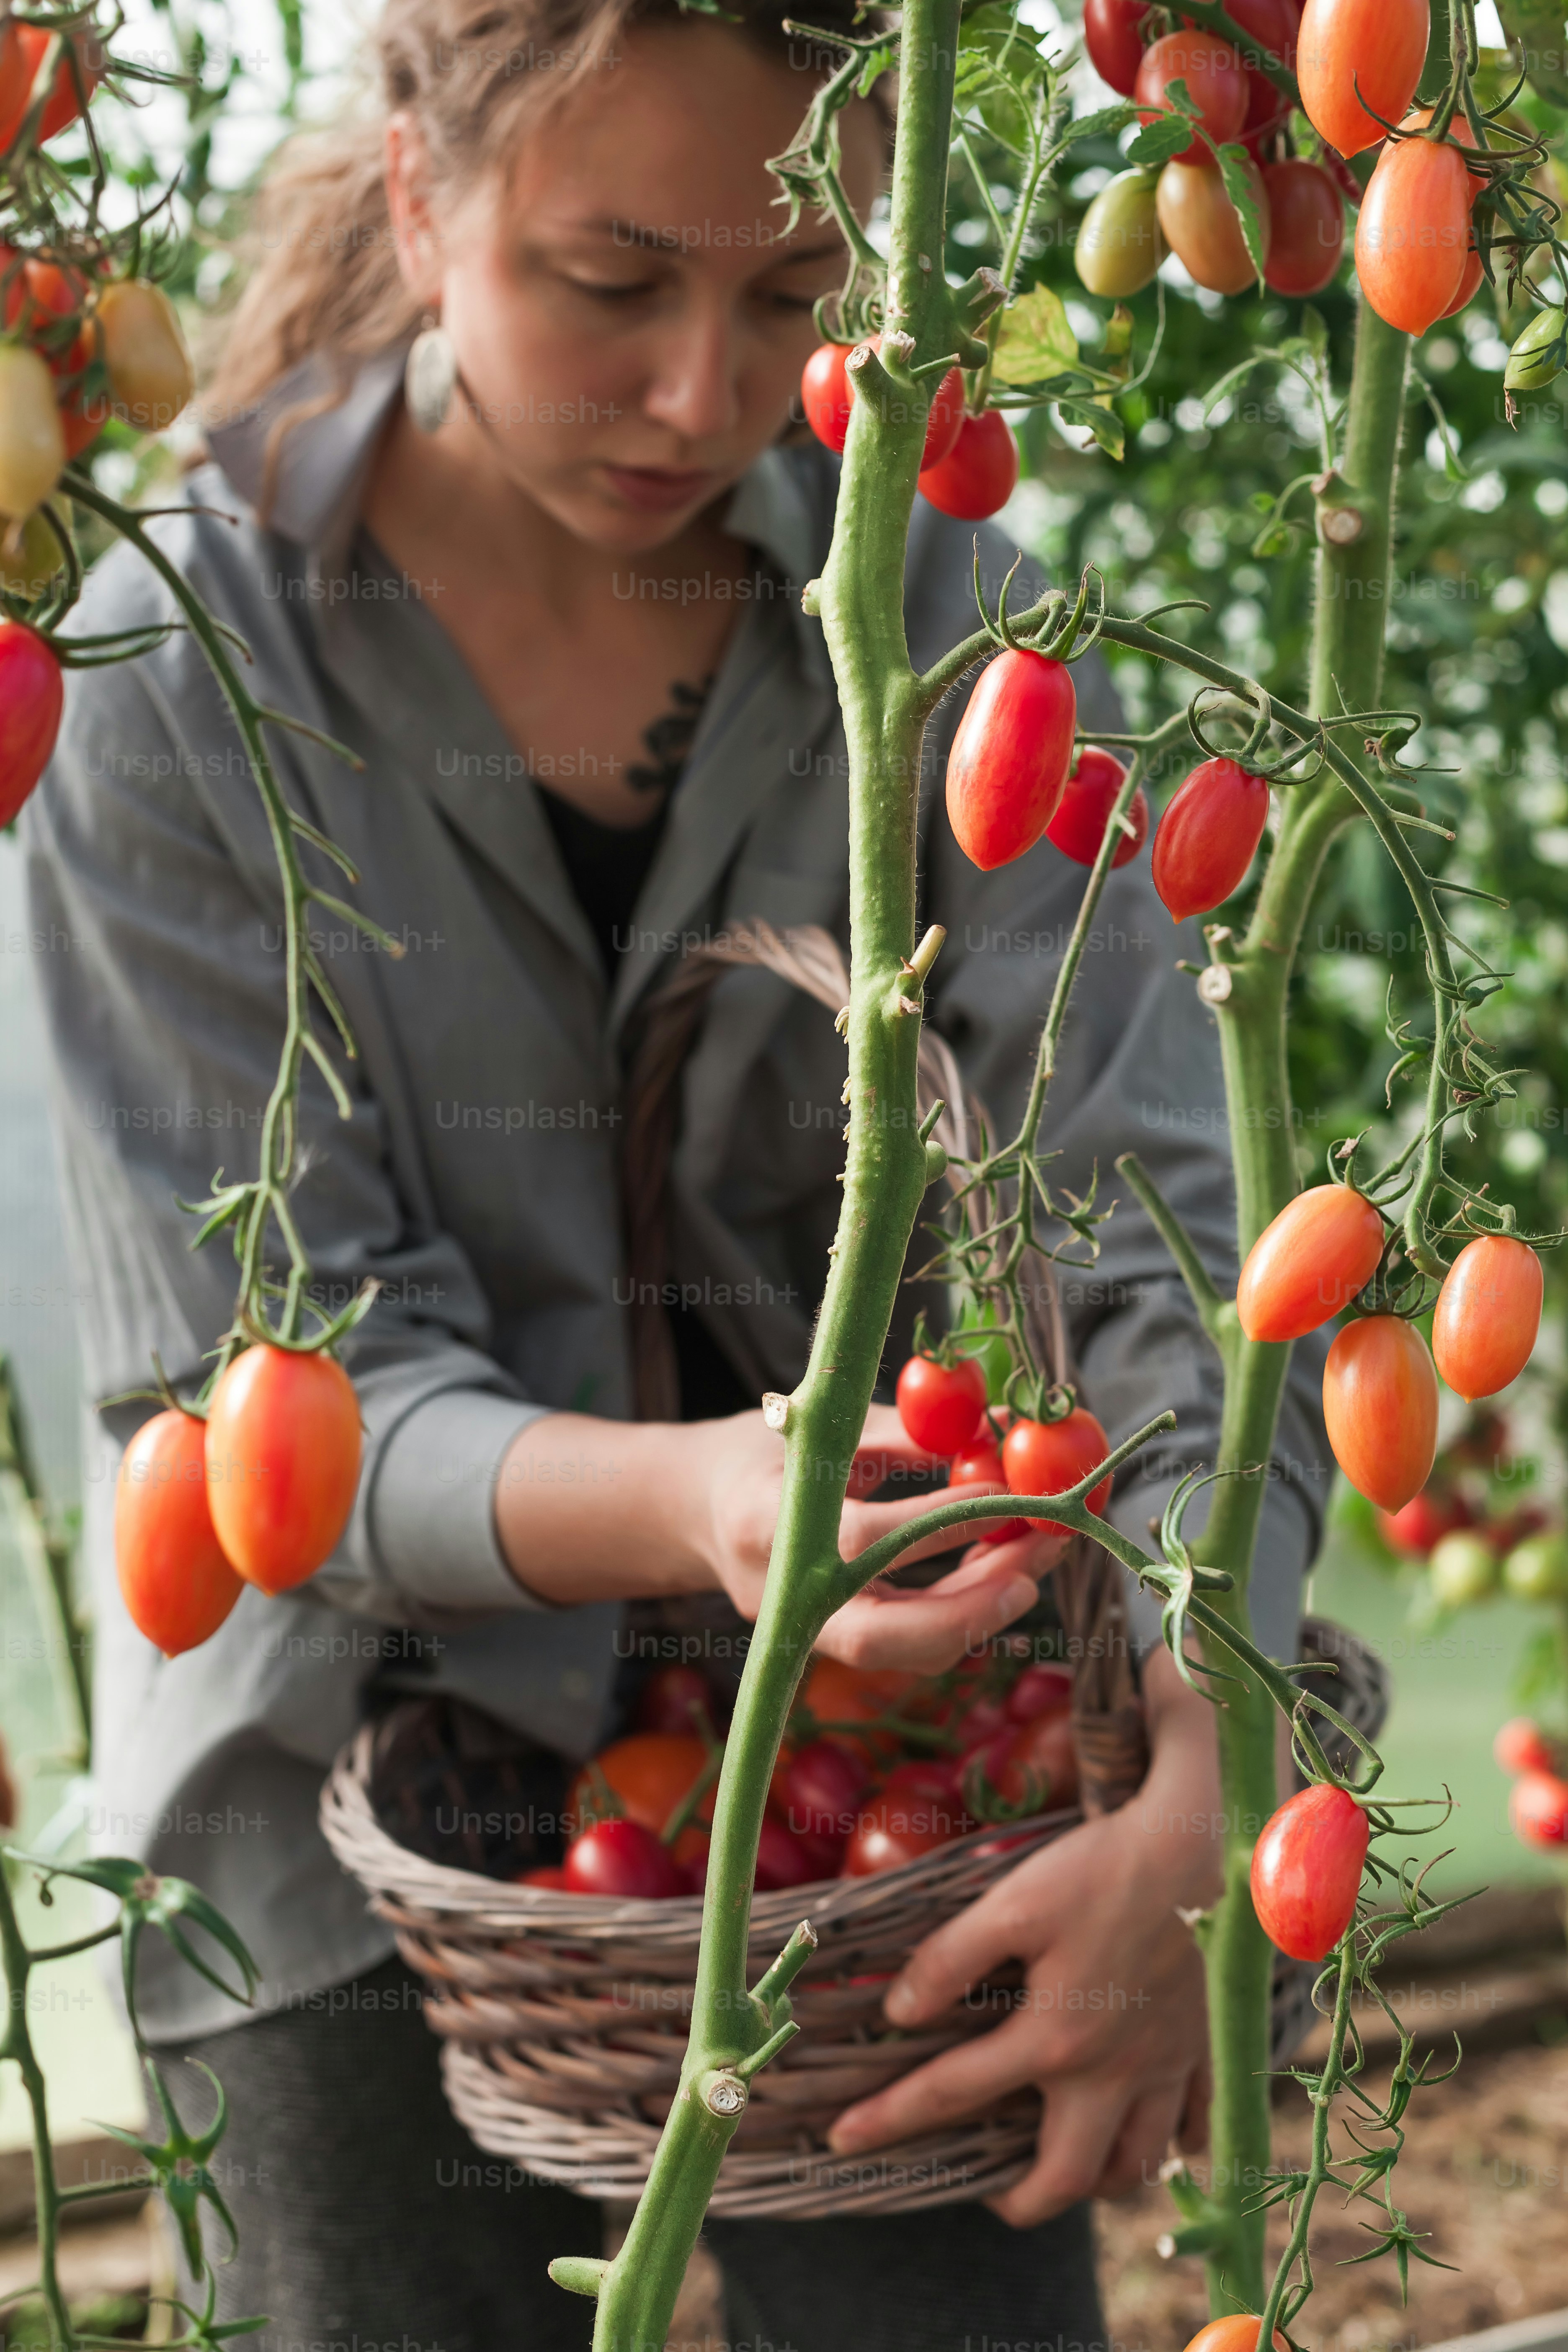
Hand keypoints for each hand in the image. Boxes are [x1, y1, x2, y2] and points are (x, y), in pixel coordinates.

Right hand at [701, 1404, 1064, 1671]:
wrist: (694, 1510)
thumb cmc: (757, 1453)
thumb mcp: (818, 1425)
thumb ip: (903, 1433)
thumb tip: (998, 1430)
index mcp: (762, 1523)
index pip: (862, 1540)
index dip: (941, 1522)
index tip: (1008, 1492)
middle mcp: (780, 1592)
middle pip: (879, 1636)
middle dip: (972, 1603)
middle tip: (1041, 1554)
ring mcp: (802, 1628)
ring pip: (903, 1652)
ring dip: (983, 1608)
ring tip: (1041, 1553)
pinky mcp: (829, 1642)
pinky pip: (907, 1643)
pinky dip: (964, 1609)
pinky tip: (1007, 1567)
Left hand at [825, 1643, 1222, 2220]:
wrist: (1208, 1846)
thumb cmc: (1104, 1869)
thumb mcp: (1011, 1904)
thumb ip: (950, 1961)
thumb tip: (899, 2013)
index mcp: (1054, 2041)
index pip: (953, 2095)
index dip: (889, 2119)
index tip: (841, 2139)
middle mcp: (1113, 2071)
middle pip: (1066, 2177)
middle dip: (1019, 2200)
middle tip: (988, 2192)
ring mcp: (1168, 2065)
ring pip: (1136, 2163)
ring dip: (1097, 2180)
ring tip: (1064, 2165)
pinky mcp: (1208, 2044)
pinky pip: (1199, 2126)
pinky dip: (1175, 2146)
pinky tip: (1156, 2137)